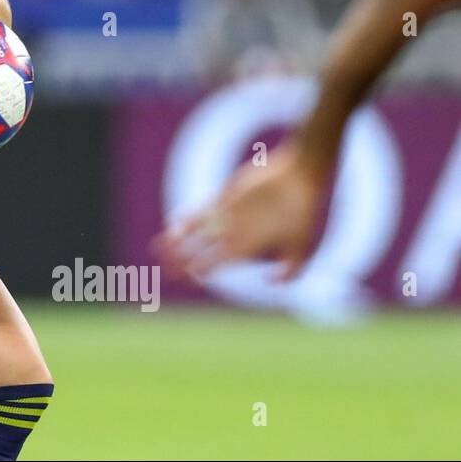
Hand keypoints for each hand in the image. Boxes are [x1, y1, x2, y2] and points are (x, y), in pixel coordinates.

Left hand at [154, 143, 325, 281]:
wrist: (298, 178)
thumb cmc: (303, 212)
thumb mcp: (303, 246)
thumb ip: (292, 270)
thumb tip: (273, 284)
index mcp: (249, 249)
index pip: (219, 265)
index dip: (203, 273)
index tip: (191, 280)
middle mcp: (234, 235)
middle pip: (201, 253)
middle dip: (183, 263)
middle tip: (166, 274)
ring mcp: (227, 217)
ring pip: (195, 234)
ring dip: (177, 244)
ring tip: (158, 252)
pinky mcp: (223, 200)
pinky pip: (199, 212)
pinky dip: (185, 220)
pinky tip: (171, 227)